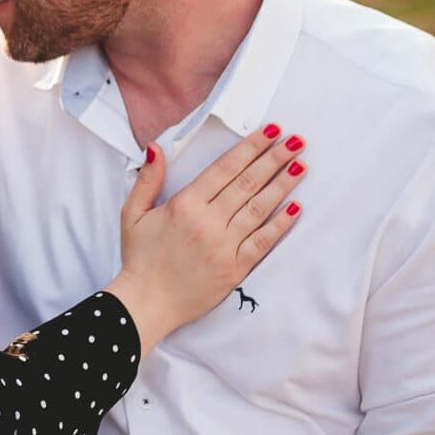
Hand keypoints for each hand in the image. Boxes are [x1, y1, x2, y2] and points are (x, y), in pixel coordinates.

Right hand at [104, 124, 306, 352]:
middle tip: (295, 142)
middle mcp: (207, 222)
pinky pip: (263, 242)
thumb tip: (156, 148)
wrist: (146, 302)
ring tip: (301, 166)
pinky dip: (281, 225)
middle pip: (247, 183)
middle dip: (274, 159)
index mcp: (184, 205)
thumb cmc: (140, 258)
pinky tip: (296, 208)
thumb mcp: (133, 213)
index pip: (225, 169)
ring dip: (283, 185)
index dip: (250, 148)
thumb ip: (148, 179)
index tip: (270, 132)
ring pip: (259, 209)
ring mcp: (224, 246)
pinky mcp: (235, 269)